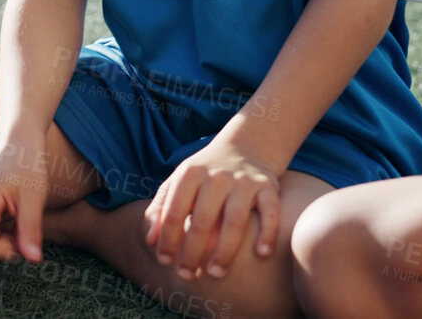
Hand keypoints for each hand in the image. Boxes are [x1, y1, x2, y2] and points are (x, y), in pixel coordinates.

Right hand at [0, 146, 49, 282]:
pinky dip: (5, 235)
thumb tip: (32, 259)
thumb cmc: (27, 167)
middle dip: (10, 246)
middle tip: (29, 230)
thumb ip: (30, 230)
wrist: (17, 144)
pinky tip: (13, 218)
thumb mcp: (34, 198)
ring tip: (21, 218)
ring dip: (8, 240)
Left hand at [143, 139, 281, 280]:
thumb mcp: (178, 182)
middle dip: (192, 252)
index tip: (164, 262)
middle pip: (202, 221)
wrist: (244, 146)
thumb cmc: (204, 175)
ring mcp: (243, 181)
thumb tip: (151, 242)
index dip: (166, 239)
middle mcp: (216, 176)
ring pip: (235, 221)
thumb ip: (161, 209)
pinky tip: (261, 254)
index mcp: (189, 174)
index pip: (173, 212)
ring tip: (215, 273)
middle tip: (187, 275)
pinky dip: (268, 233)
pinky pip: (270, 212)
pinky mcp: (268, 186)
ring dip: (225, 251)